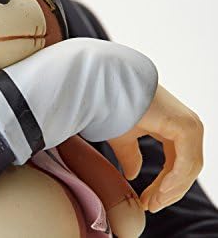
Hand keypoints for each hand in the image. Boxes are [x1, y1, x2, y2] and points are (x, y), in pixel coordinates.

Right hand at [108, 85, 203, 212]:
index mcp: (173, 126)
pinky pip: (187, 160)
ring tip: (153, 202)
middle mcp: (185, 125)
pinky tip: (161, 190)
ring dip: (172, 189)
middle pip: (185, 168)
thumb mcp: (123, 138)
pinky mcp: (186, 126)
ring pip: (189, 167)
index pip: (177, 164)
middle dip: (168, 191)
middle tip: (150, 206)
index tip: (146, 203)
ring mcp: (188, 124)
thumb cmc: (112, 106)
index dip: (163, 187)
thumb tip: (133, 175)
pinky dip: (176, 178)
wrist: (106, 88)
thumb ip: (131, 156)